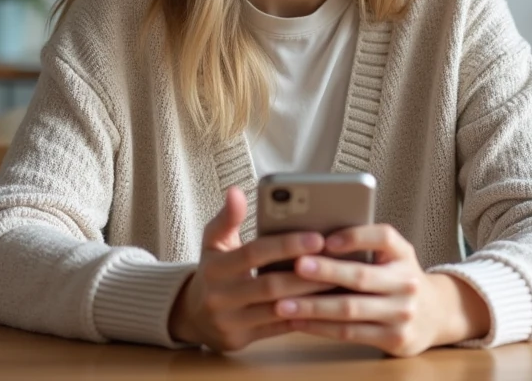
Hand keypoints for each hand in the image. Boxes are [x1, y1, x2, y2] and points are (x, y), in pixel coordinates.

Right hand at [168, 186, 334, 351]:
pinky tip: (326, 306)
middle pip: (270, 285)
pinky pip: (279, 330)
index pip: (253, 253)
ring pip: (279, 310)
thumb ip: (228, 218)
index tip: (317, 237)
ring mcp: (231, 322)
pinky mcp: (242, 340)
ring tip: (338, 281)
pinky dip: (305, 317)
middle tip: (337, 261)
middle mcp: (220, 296)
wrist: (193, 316)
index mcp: (215, 267)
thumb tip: (235, 191)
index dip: (285, 245)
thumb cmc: (213, 271)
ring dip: (311, 296)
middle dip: (306, 274)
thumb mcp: (213, 242)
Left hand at [276, 224, 489, 356]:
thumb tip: (311, 240)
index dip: (354, 237)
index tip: (326, 238)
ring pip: (350, 309)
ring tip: (283, 303)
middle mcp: (407, 282)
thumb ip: (363, 246)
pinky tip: (299, 322)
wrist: (437, 314)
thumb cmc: (398, 278)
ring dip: (313, 306)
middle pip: (361, 276)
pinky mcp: (393, 339)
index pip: (383, 237)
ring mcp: (402, 313)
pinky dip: (320, 328)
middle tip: (296, 266)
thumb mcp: (392, 255)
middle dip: (326, 272)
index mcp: (403, 253)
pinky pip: (350, 333)